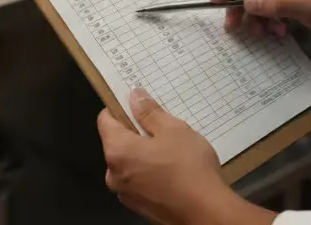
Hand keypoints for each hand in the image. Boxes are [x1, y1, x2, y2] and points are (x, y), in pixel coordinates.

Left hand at [98, 89, 273, 224]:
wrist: (205, 213)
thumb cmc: (188, 167)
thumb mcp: (173, 130)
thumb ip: (149, 112)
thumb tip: (134, 96)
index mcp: (117, 151)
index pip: (105, 120)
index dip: (119, 108)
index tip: (138, 105)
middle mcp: (113, 174)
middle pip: (117, 143)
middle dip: (135, 133)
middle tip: (163, 129)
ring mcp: (125, 194)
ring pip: (129, 164)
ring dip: (143, 154)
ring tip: (171, 152)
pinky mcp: (139, 207)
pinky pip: (138, 181)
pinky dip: (149, 173)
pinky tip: (172, 173)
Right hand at [212, 0, 310, 36]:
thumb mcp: (308, 7)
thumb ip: (276, 4)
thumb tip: (247, 2)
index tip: (214, 0)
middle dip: (244, 6)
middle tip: (234, 27)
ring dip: (260, 15)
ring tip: (266, 33)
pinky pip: (273, 1)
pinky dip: (271, 16)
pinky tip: (279, 30)